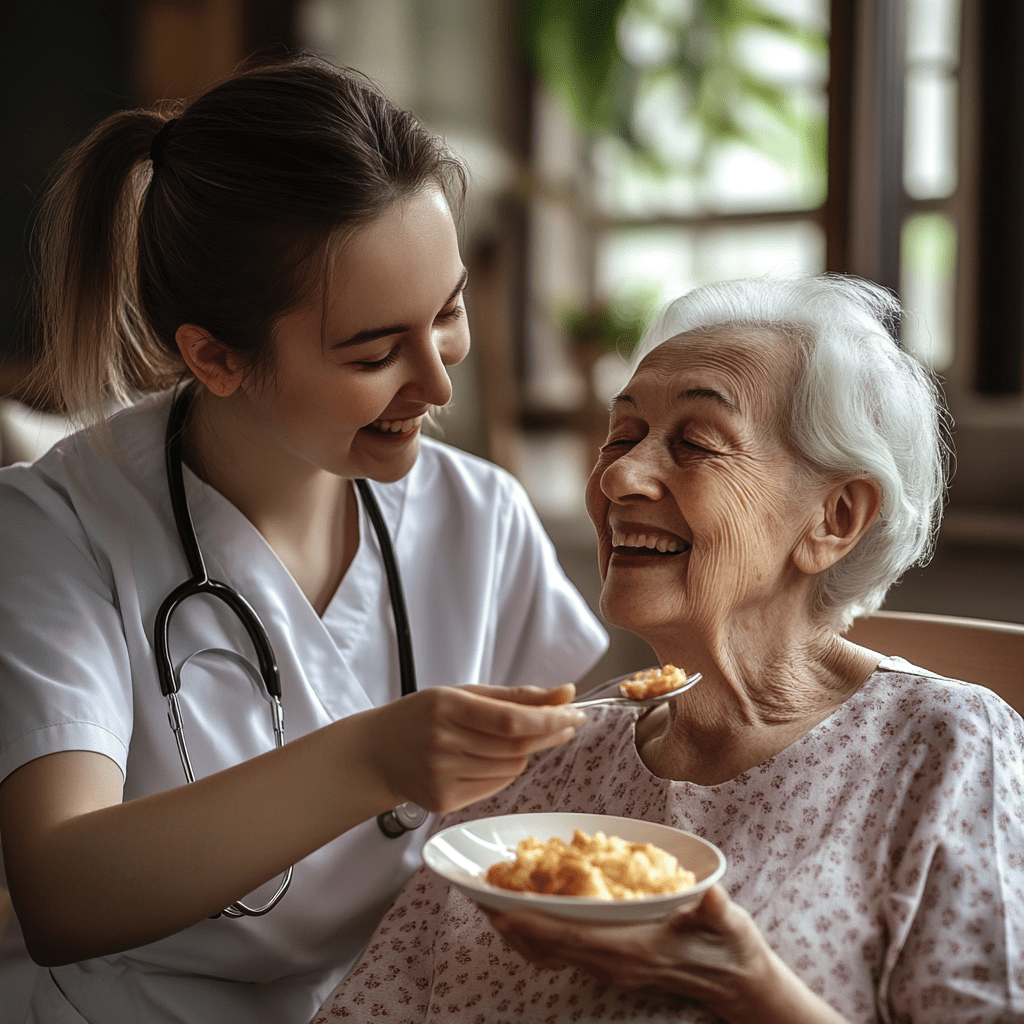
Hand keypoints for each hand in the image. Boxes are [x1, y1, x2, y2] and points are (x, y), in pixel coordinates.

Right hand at [364, 684, 584, 814]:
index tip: (575, 712)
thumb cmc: (423, 716)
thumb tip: (566, 692)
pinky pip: (495, 786)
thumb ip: (515, 696)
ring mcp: (441, 776)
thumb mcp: (462, 694)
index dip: (549, 719)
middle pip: (516, 746)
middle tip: (568, 722)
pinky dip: (505, 771)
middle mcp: (442, 743)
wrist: (376, 753)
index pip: (511, 720)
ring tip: (516, 738)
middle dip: (549, 733)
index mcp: (445, 707)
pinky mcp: (443, 802)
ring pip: (510, 768)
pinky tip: (493, 759)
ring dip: (525, 752)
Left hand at [486, 886, 849, 1023]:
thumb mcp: (731, 926)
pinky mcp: (613, 965)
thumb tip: (712, 897)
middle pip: (555, 948)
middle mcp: (617, 964)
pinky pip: (567, 952)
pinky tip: (527, 919)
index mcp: (636, 951)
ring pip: (556, 952)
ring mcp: (613, 969)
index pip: (578, 939)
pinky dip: (541, 936)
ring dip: (524, 932)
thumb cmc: (732, 948)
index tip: (506, 912)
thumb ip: (718, 913)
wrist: (738, 983)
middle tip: (482, 900)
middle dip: (517, 926)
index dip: (540, 926)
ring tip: (492, 907)